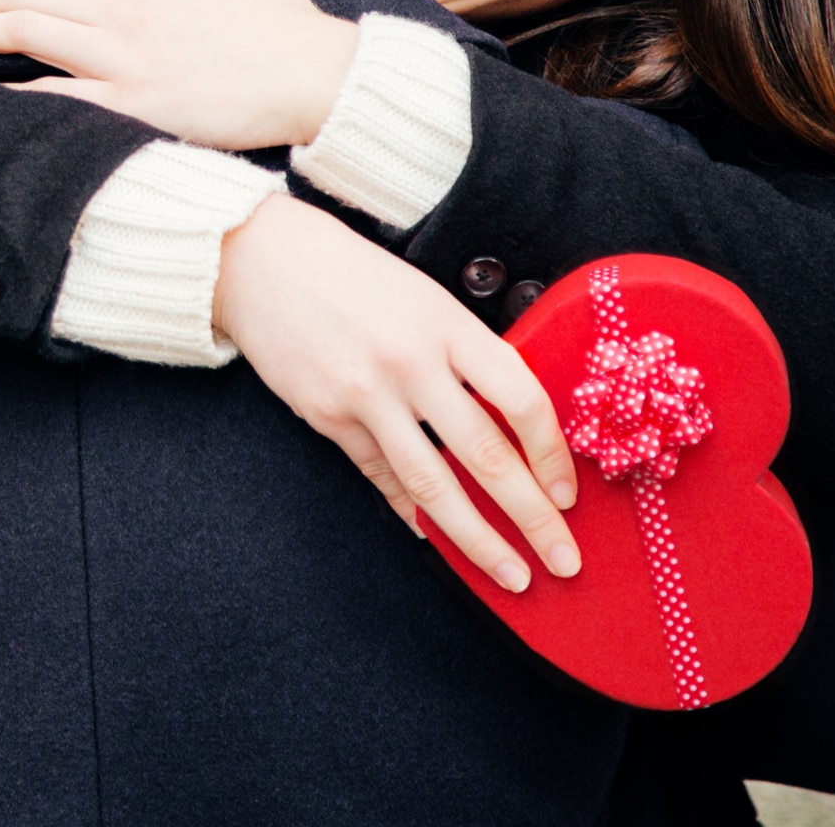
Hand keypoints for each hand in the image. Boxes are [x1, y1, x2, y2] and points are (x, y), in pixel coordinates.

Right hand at [215, 193, 581, 592]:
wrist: (267, 261)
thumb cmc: (356, 275)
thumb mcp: (427, 298)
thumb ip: (467, 353)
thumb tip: (512, 418)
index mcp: (447, 325)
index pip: (520, 398)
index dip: (552, 453)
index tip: (567, 491)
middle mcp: (411, 363)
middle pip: (486, 455)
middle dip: (532, 517)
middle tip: (562, 559)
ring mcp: (366, 395)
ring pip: (434, 485)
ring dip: (477, 540)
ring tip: (509, 573)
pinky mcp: (327, 418)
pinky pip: (382, 478)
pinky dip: (414, 513)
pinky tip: (438, 537)